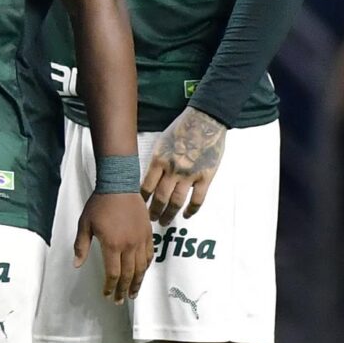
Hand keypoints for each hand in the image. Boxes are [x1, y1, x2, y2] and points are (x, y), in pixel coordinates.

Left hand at [77, 189, 151, 301]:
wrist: (119, 186)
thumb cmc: (99, 204)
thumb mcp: (84, 224)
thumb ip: (81, 246)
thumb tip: (77, 265)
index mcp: (112, 244)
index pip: (113, 273)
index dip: (110, 287)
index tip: (107, 295)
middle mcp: (129, 245)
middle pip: (128, 274)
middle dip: (123, 290)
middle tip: (120, 301)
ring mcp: (141, 240)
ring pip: (141, 268)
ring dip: (137, 283)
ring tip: (132, 294)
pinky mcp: (148, 234)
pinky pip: (149, 255)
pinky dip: (146, 267)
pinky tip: (142, 274)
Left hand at [142, 106, 226, 222]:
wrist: (205, 121)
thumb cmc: (181, 129)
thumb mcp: (161, 143)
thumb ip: (156, 161)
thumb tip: (146, 178)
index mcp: (159, 160)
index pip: (145, 186)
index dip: (140, 200)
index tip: (137, 207)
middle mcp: (173, 170)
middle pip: (160, 197)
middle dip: (153, 211)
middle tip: (150, 219)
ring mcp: (190, 175)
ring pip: (177, 201)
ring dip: (169, 214)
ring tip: (164, 221)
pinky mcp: (206, 177)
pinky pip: (198, 199)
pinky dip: (192, 210)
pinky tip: (186, 215)